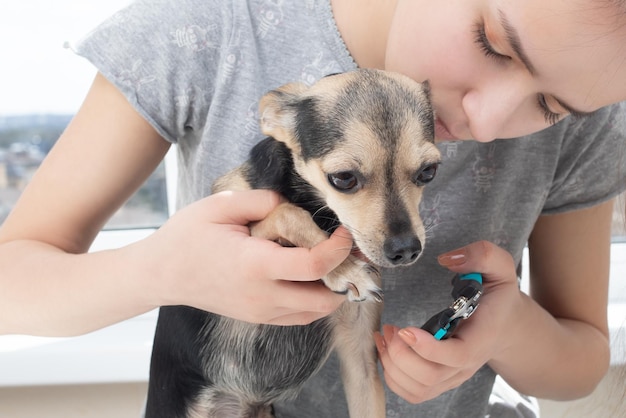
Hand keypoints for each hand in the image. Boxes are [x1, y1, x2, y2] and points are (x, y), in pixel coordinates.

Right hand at [138, 189, 350, 324]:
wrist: (159, 274)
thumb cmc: (186, 237)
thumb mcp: (220, 206)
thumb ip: (261, 200)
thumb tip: (290, 205)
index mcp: (255, 265)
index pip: (313, 265)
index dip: (338, 249)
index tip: (344, 232)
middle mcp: (262, 296)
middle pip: (324, 299)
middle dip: (344, 276)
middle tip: (347, 252)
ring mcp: (259, 312)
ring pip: (314, 314)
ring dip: (331, 291)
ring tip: (332, 264)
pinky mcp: (257, 317)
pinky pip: (298, 317)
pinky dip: (313, 301)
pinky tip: (309, 278)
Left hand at [374, 240, 521, 402]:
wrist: (505, 325)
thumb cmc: (498, 297)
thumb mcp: (499, 267)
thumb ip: (482, 255)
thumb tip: (447, 259)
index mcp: (481, 339)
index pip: (457, 356)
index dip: (428, 348)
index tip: (406, 329)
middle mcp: (465, 364)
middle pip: (430, 377)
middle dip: (400, 354)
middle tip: (390, 328)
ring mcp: (451, 376)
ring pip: (417, 388)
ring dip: (391, 365)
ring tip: (385, 336)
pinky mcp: (438, 381)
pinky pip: (412, 392)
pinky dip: (392, 375)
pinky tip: (387, 348)